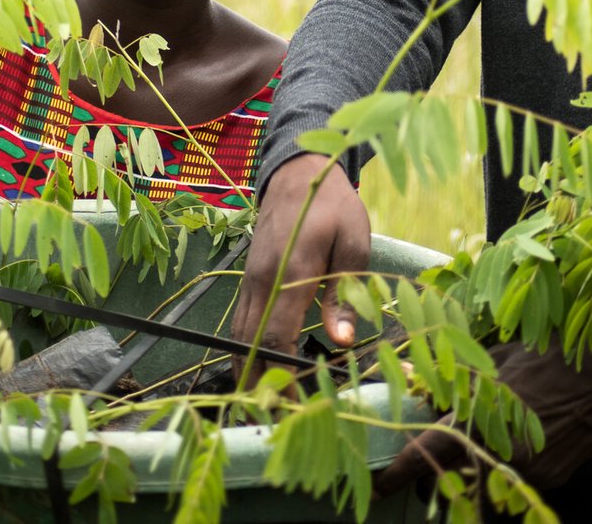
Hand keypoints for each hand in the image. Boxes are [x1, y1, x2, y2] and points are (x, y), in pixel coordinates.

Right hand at [231, 154, 370, 384]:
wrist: (297, 173)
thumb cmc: (333, 207)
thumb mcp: (353, 244)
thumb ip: (345, 294)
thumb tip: (342, 342)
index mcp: (290, 273)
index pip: (278, 336)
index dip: (285, 373)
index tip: (299, 403)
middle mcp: (261, 282)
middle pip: (249, 345)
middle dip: (260, 384)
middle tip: (278, 418)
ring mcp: (249, 282)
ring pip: (238, 337)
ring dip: (248, 373)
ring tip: (265, 405)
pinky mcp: (248, 281)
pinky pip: (240, 324)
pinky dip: (246, 353)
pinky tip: (260, 372)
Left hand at [376, 296, 591, 493]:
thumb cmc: (556, 356)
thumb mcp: (500, 360)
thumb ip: (458, 379)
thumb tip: (421, 387)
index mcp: (486, 421)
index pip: (429, 456)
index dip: (400, 474)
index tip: (379, 483)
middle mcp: (505, 454)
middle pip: (455, 476)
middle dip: (438, 469)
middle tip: (422, 459)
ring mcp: (531, 472)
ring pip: (485, 479)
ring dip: (472, 466)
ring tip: (475, 440)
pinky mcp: (552, 478)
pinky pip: (515, 477)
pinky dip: (504, 463)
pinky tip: (511, 439)